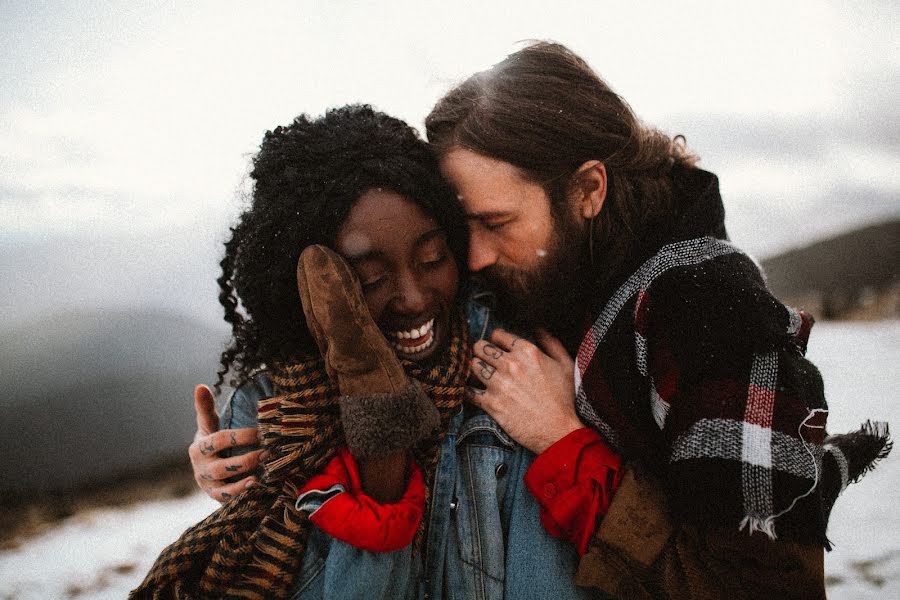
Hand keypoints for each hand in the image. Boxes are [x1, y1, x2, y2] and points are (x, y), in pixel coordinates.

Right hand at [188, 384, 262, 501]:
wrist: (206, 469)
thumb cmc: (212, 442)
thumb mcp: (208, 425)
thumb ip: (206, 408)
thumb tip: (200, 386)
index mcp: (198, 447)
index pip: (220, 440)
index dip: (242, 436)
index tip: (262, 432)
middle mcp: (200, 468)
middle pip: (223, 466)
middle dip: (247, 459)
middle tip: (269, 452)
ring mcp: (207, 485)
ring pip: (225, 485)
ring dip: (246, 478)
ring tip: (264, 471)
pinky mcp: (215, 497)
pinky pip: (228, 498)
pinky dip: (242, 494)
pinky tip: (257, 486)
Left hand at [468, 328, 583, 453]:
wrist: (559, 430)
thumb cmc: (564, 399)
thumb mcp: (565, 365)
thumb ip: (551, 343)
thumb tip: (538, 329)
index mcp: (527, 351)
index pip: (497, 334)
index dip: (496, 340)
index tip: (497, 348)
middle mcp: (510, 364)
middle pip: (479, 347)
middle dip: (480, 352)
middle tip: (485, 360)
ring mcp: (499, 384)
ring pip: (472, 366)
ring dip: (475, 370)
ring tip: (481, 376)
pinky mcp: (491, 404)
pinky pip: (468, 392)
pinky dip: (466, 391)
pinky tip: (472, 391)